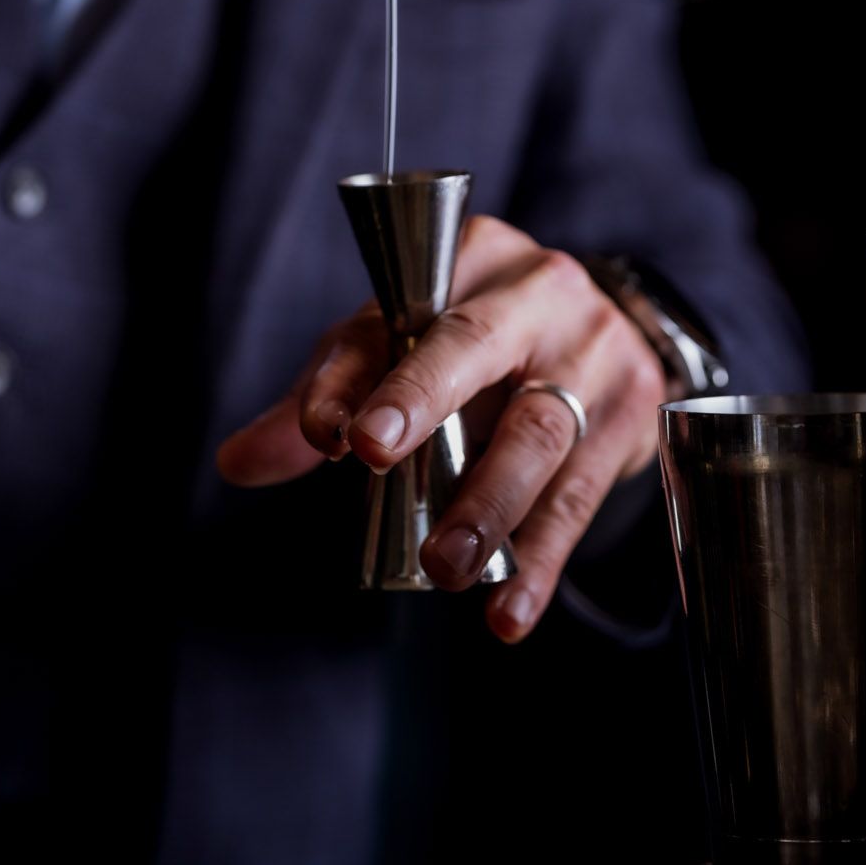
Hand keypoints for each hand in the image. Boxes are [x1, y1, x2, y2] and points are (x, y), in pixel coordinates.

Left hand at [217, 215, 666, 641]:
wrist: (610, 335)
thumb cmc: (476, 340)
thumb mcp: (398, 345)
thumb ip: (324, 399)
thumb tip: (236, 461)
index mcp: (468, 254)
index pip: (401, 307)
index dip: (359, 370)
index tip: (325, 433)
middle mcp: (537, 289)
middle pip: (476, 341)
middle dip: (422, 396)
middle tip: (372, 455)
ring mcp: (594, 349)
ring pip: (539, 428)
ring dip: (487, 503)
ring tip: (443, 568)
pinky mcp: (629, 416)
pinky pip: (582, 493)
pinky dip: (542, 558)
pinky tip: (507, 611)